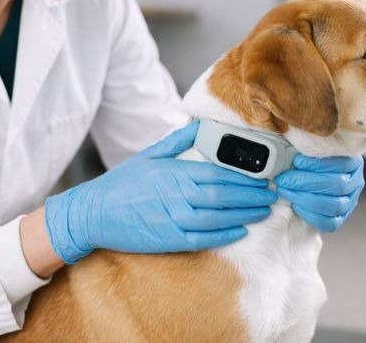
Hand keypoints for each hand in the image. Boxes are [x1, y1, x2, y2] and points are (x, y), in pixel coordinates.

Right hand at [44, 122, 277, 263]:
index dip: (246, 176)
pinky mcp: (169, 239)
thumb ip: (178, 141)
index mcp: (176, 172)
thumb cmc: (122, 182)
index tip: (264, 176)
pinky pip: (203, 239)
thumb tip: (200, 125)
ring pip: (218, 217)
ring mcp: (174, 219)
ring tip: (263, 211)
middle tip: (272, 195)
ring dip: (244, 214)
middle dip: (252, 195)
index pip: (220, 173)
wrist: (93, 213)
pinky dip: (224, 235)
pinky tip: (240, 231)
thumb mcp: (149, 154)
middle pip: (225, 195)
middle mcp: (178, 195)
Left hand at [274, 154, 364, 232]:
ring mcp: (350, 202)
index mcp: (353, 161)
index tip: (296, 160)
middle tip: (283, 178)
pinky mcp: (341, 218)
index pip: (341, 163)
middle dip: (305, 181)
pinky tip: (295, 205)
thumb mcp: (309, 147)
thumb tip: (289, 138)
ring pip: (334, 205)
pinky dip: (311, 215)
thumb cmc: (306, 159)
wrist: (307, 178)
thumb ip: (305, 145)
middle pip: (337, 185)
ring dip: (305, 198)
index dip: (318, 163)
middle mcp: (355, 182)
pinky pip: (330, 223)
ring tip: (285, 190)